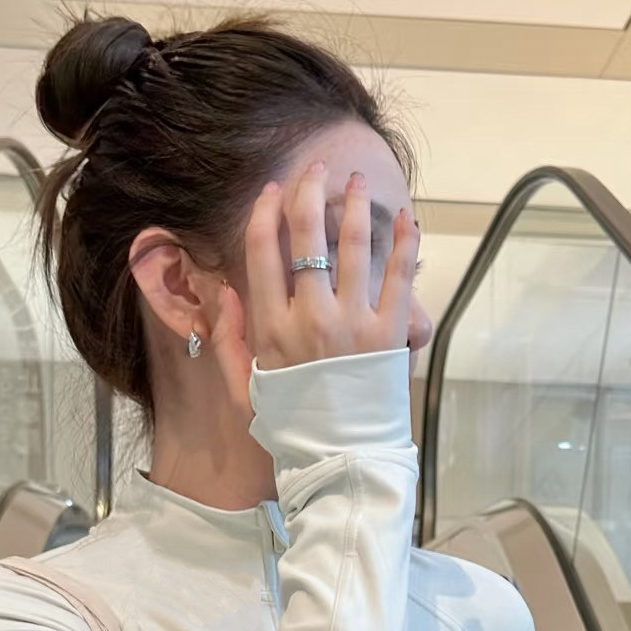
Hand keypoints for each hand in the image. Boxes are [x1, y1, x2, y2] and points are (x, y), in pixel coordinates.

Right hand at [210, 161, 419, 410]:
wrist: (342, 462)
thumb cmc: (292, 428)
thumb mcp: (243, 390)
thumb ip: (226, 340)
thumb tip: (223, 291)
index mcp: (272, 330)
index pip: (262, 253)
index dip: (265, 213)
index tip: (272, 191)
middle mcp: (311, 319)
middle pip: (307, 236)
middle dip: (310, 192)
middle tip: (317, 169)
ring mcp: (354, 324)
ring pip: (353, 245)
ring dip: (354, 205)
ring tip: (356, 181)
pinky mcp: (391, 334)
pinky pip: (401, 276)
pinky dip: (406, 242)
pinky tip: (407, 219)